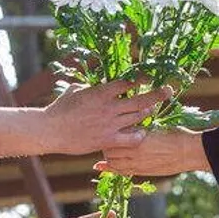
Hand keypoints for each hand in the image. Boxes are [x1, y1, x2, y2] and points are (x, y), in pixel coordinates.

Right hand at [43, 80, 171, 154]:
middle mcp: (109, 107)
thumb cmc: (58, 110)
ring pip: (137, 117)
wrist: (50, 130)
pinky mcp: (107, 140)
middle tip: (168, 90)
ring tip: (154, 109)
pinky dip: (138, 135)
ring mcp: (109, 124)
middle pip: (140, 99)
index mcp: (100, 92)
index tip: (149, 77)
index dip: (141, 79)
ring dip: (148, 112)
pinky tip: (142, 133)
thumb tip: (91, 84)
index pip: (127, 83)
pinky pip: (130, 138)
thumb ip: (86, 87)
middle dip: (157, 94)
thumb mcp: (73, 92)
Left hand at [97, 127, 210, 176]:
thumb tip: (130, 124)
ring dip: (107, 157)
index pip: (113, 135)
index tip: (107, 129)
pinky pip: (121, 171)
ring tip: (106, 152)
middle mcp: (134, 150)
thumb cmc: (176, 135)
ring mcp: (137, 163)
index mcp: (138, 135)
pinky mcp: (142, 171)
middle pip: (109, 149)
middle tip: (104, 140)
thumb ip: (140, 128)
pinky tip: (101, 167)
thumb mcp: (156, 126)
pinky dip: (110, 169)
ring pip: (113, 162)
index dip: (108, 133)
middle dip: (105, 145)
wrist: (188, 152)